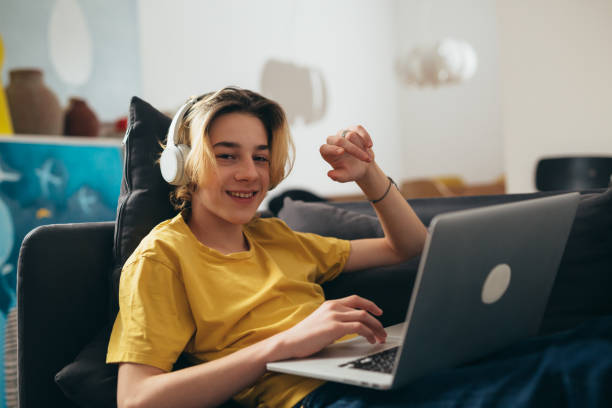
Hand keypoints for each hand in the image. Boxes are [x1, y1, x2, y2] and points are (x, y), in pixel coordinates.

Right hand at [272, 295, 386, 359]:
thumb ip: (336, 319)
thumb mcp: (322, 321)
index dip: (370, 304)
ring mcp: (334, 316)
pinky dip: (368, 333)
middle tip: (383, 332)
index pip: (355, 299)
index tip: (379, 312)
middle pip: (363, 309)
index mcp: (330, 304)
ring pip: (363, 317)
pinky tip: (370, 339)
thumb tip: (352, 326)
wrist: (290, 342)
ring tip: (380, 338)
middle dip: (376, 321)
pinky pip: (359, 327)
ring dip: (375, 328)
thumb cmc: (305, 336)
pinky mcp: (334, 327)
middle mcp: (333, 307)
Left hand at [320, 125, 374, 182]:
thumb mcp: (346, 176)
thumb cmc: (352, 171)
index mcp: (327, 153)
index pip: (324, 148)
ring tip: (368, 158)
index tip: (342, 152)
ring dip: (361, 146)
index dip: (332, 149)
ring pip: (350, 134)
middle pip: (339, 141)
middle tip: (366, 159)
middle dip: (354, 150)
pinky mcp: (352, 129)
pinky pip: (358, 129)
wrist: (363, 166)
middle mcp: (333, 142)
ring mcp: (342, 134)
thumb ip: (338, 176)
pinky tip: (369, 145)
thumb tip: (330, 174)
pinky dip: (365, 136)